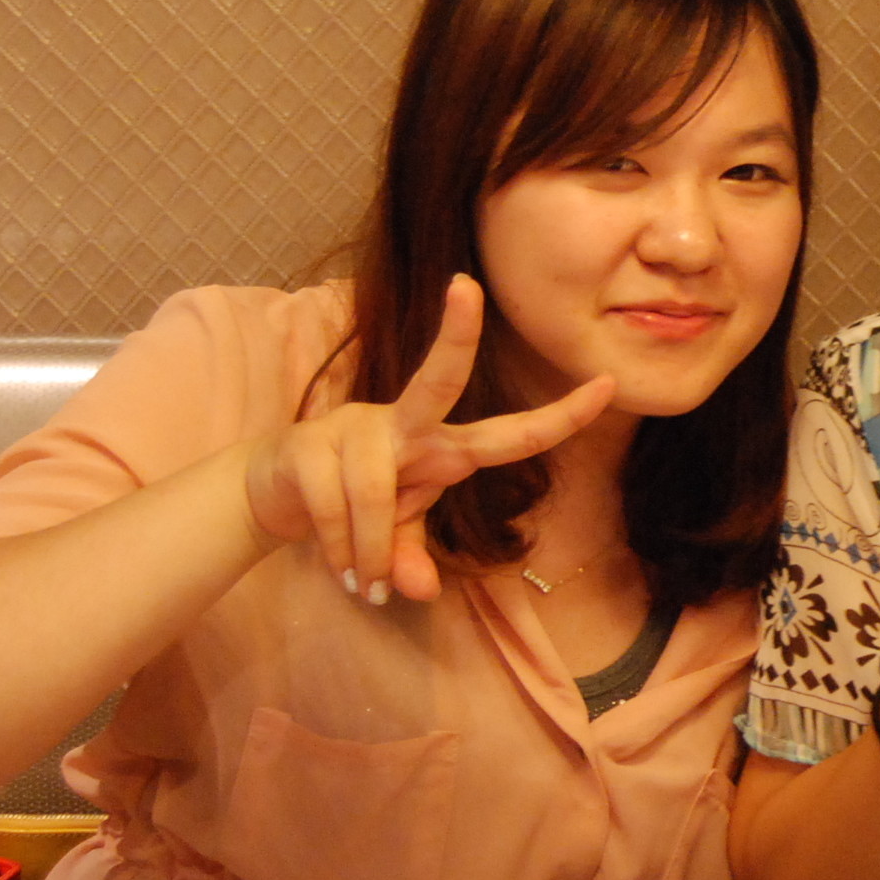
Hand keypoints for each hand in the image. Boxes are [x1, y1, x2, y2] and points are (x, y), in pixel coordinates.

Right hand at [243, 276, 613, 602]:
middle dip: (456, 336)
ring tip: (362, 584)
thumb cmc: (354, 504)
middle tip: (466, 289)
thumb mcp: (392, 536)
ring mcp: (354, 427)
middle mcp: (403, 425)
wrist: (272, 493)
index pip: (510, 433)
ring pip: (374, 492)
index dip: (562, 416)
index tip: (607, 384)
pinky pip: (334, 507)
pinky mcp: (309, 444)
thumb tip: (420, 590)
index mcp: (439, 446)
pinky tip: (339, 569)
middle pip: (438, 379)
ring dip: (369, 551)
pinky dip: (340, 550)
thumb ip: (410, 556)